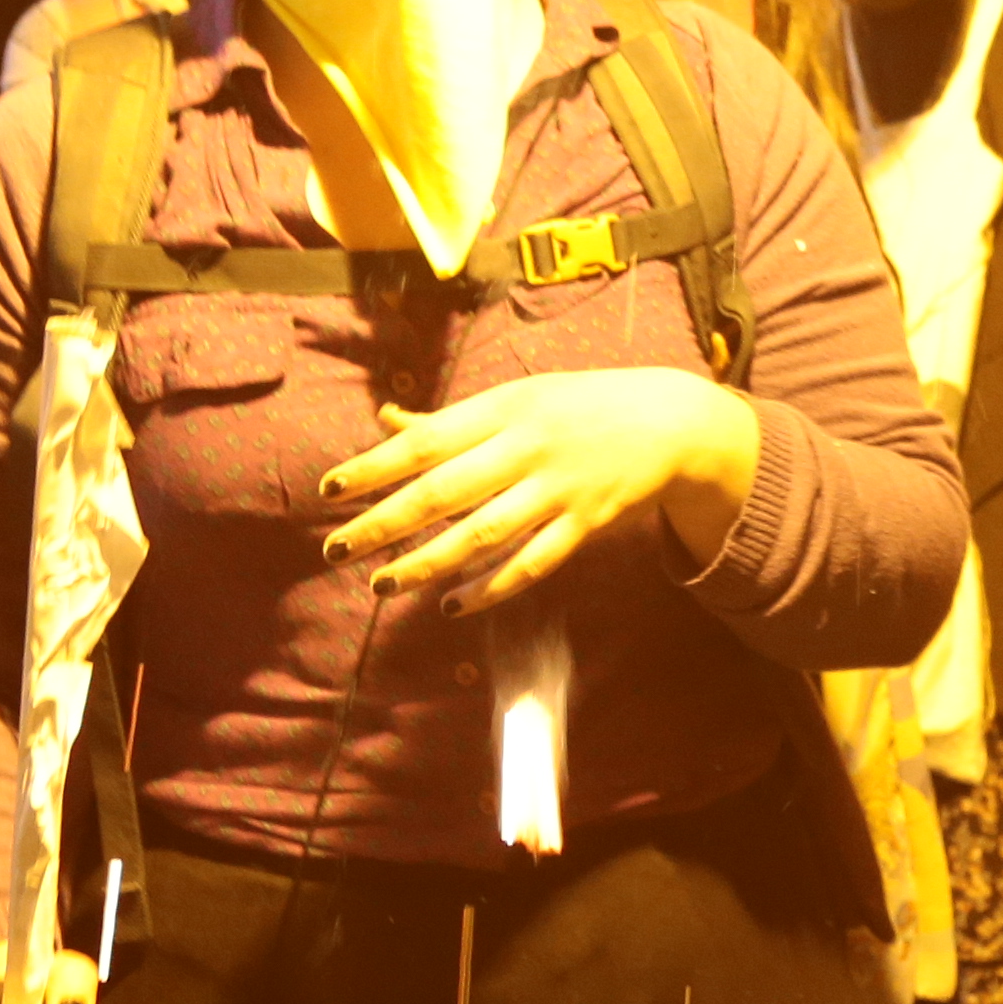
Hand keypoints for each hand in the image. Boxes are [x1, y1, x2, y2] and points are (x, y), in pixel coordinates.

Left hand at [321, 368, 757, 612]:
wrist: (672, 420)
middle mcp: (528, 447)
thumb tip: (386, 423)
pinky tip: (452, 605)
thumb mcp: (519, 398)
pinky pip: (531, 564)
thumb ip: (453, 420)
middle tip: (337, 549)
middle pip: (443, 491)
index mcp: (505, 408)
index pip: (426, 441)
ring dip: (427, 563)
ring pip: (481, 535)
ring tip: (384, 584)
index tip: (330, 490)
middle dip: (384, 523)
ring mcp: (558, 488)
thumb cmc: (580, 406)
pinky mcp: (585, 524)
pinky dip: (490, 588)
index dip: (374, 467)